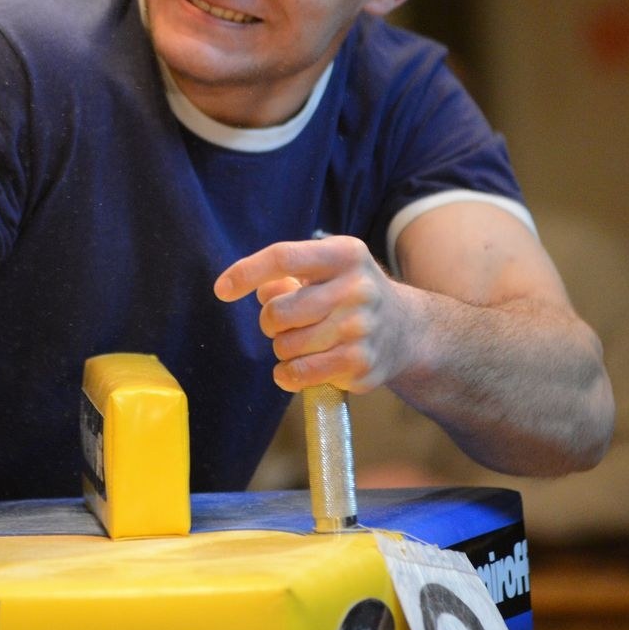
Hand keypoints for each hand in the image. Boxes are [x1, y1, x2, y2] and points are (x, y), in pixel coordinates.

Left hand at [214, 235, 417, 393]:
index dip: (247, 273)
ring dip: (283, 348)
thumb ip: (286, 274)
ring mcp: (361, 328)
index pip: (284, 257)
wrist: (406, 330)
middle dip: (270, 322)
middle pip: (278, 311)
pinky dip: (287, 375)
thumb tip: (257, 289)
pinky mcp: (361, 364)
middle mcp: (357, 288)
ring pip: (286, 346)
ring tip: (303, 342)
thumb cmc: (349, 293)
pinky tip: (294, 369)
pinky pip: (300, 374)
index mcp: (345, 254)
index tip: (222, 289)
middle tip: (284, 323)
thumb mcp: (325, 269)